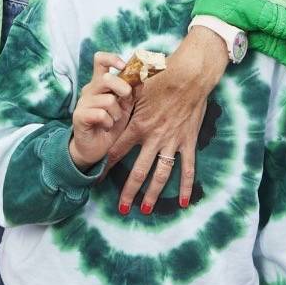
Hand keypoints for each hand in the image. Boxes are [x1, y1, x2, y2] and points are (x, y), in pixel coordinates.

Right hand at [70, 52, 134, 168]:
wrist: (94, 148)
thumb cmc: (110, 125)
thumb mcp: (125, 108)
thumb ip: (132, 93)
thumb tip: (142, 78)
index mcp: (100, 84)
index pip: (100, 60)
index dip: (113, 59)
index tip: (124, 67)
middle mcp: (90, 89)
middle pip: (107, 78)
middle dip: (123, 89)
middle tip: (126, 100)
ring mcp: (83, 102)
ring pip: (108, 100)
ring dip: (117, 113)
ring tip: (113, 121)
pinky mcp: (79, 115)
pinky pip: (101, 114)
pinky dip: (108, 122)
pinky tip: (106, 127)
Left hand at [107, 30, 227, 213]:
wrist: (188, 75)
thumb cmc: (160, 77)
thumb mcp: (135, 88)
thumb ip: (121, 99)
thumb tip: (106, 100)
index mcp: (137, 125)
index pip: (117, 150)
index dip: (106, 165)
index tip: (97, 177)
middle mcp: (153, 138)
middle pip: (138, 171)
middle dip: (129, 191)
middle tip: (121, 208)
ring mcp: (171, 142)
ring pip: (160, 175)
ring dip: (153, 193)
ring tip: (145, 209)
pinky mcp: (188, 142)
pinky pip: (187, 168)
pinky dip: (185, 186)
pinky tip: (182, 202)